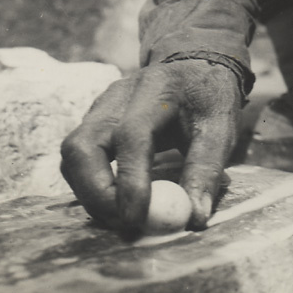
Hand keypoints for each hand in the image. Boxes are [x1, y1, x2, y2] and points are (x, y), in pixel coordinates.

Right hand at [60, 61, 241, 234]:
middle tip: (124, 223)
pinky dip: (90, 185)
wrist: (193, 69)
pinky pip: (77, 159)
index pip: (131, 134)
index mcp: (155, 89)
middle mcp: (116, 97)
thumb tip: (193, 218)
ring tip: (122, 216)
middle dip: (96, 192)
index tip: (137, 218)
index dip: (130, 179)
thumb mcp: (220, 130)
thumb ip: (206, 170)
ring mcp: (99, 109)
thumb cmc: (208, 100)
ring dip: (89, 192)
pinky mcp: (93, 123)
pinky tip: (115, 201)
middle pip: (82, 145)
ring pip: (72, 155)